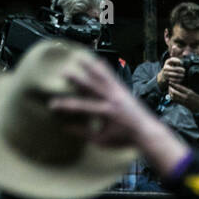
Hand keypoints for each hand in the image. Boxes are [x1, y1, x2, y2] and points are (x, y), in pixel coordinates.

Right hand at [50, 51, 188, 178]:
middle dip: (78, 79)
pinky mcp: (124, 90)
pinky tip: (99, 60)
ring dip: (90, 67)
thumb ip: (83, 133)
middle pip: (92, 86)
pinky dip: (105, 69)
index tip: (51, 104)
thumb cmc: (123, 139)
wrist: (147, 132)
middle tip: (64, 72)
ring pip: (103, 77)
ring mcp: (119, 93)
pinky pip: (113, 77)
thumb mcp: (102, 140)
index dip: (65, 105)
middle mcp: (113, 100)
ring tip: (79, 58)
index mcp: (106, 112)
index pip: (81, 107)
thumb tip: (64, 127)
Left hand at [167, 81, 198, 113]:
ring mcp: (183, 101)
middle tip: (169, 83)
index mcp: (189, 92)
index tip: (171, 80)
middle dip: (170, 87)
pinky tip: (171, 92)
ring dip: (170, 91)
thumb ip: (197, 85)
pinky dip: (171, 96)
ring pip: (173, 96)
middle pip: (174, 91)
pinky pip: (174, 100)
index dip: (174, 83)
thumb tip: (194, 77)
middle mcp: (185, 97)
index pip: (179, 87)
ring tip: (169, 87)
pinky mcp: (182, 103)